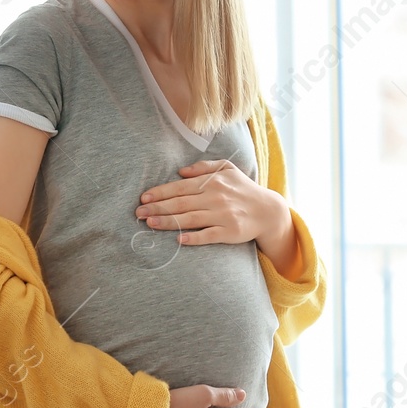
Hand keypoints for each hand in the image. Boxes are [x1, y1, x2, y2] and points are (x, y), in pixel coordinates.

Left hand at [135, 159, 293, 262]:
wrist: (268, 211)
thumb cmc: (243, 189)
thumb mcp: (227, 169)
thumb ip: (203, 168)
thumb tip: (180, 172)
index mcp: (212, 182)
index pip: (180, 187)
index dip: (160, 192)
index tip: (143, 197)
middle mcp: (216, 197)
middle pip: (181, 203)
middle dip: (157, 207)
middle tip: (138, 212)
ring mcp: (222, 216)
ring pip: (190, 219)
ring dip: (168, 222)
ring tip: (149, 224)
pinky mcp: (229, 232)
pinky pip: (208, 235)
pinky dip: (194, 237)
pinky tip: (179, 240)